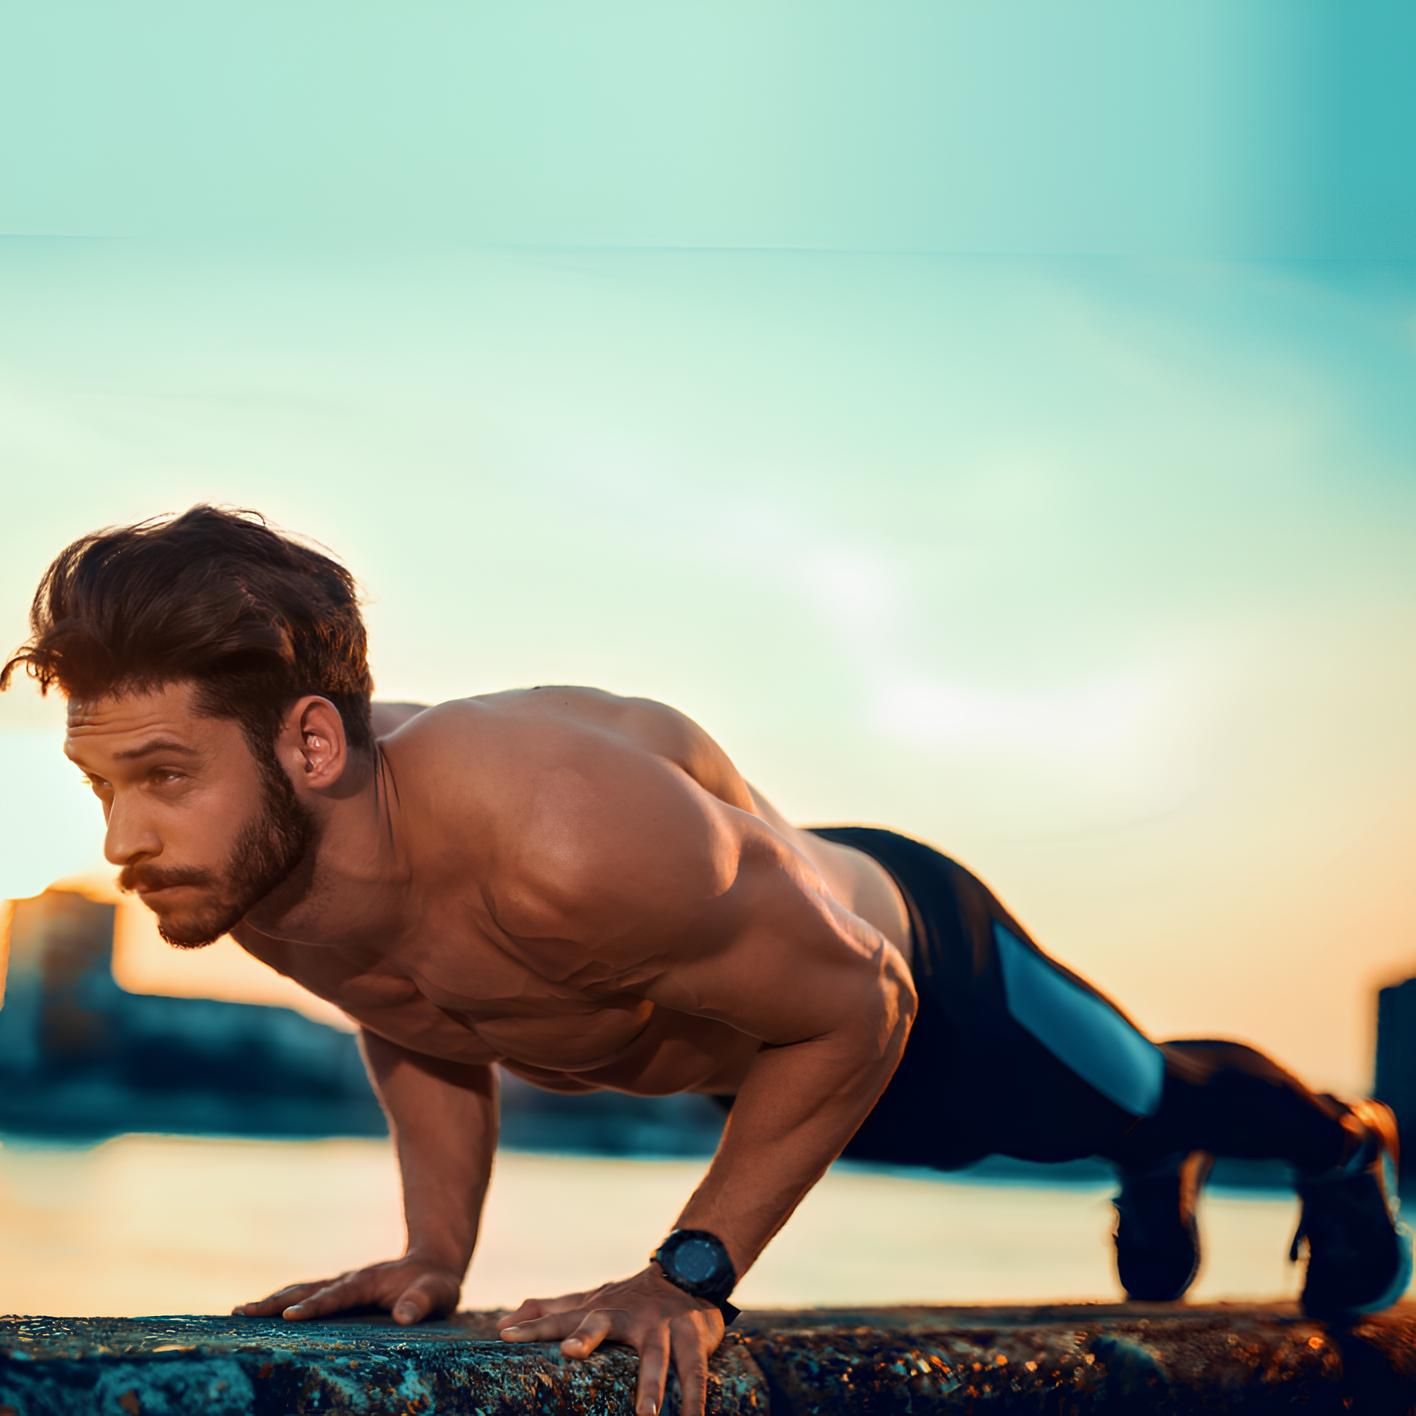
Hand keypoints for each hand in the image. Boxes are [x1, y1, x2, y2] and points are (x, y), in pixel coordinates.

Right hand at [231, 1249, 463, 1324]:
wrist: (433, 1266)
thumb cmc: (435, 1285)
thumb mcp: (437, 1293)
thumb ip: (421, 1302)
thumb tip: (403, 1317)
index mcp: (367, 1282)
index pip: (335, 1296)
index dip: (313, 1307)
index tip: (288, 1318)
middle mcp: (348, 1281)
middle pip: (306, 1290)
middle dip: (274, 1302)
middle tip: (240, 1313)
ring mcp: (340, 1287)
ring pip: (300, 1292)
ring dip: (271, 1302)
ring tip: (238, 1313)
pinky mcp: (338, 1296)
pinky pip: (305, 1298)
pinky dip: (281, 1304)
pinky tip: (261, 1317)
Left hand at [498, 1264, 724, 1415]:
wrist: (686, 1272)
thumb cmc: (628, 1299)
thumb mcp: (589, 1302)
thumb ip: (550, 1312)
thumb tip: (502, 1325)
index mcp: (599, 1310)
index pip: (560, 1318)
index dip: (533, 1327)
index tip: (506, 1336)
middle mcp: (627, 1315)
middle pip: (602, 1323)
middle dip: (587, 1336)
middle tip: (570, 1352)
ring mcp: (660, 1325)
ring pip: (655, 1355)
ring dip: (651, 1384)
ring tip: (646, 1415)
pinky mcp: (692, 1335)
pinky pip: (694, 1370)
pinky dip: (694, 1397)